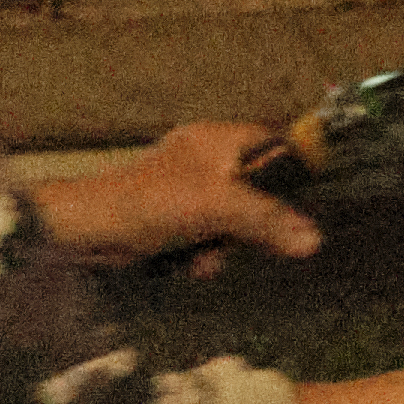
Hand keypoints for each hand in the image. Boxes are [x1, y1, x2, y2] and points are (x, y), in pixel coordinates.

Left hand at [29, 121, 313, 269]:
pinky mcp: (176, 220)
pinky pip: (209, 237)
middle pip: (258, 190)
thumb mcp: (219, 208)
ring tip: (206, 255)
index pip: (275, 143)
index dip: (297, 167)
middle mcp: (206, 160)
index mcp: (218, 139)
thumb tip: (311, 240)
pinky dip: (203, 254)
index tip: (314, 199)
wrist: (89, 233)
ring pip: (234, 221)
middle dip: (253, 223)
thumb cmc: (148, 202)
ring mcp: (190, 191)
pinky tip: (190, 264)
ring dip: (224, 246)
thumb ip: (267, 221)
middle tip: (250, 241)